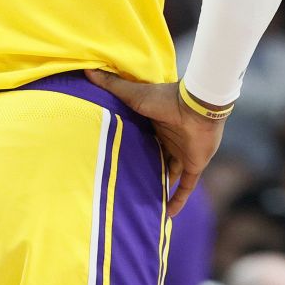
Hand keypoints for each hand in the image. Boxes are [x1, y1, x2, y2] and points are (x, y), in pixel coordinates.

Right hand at [84, 70, 223, 215]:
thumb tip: (87, 69)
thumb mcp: (133, 95)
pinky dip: (178, 199)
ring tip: (144, 206)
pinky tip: (169, 215)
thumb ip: (112, 85)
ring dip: (160, 188)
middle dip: (144, 173)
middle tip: (126, 190)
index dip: (130, 153)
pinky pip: (186, 186)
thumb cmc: (165, 99)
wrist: (197, 106)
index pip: (141, 143)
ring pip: (169, 175)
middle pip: (154, 160)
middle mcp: (169, 141)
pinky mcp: (194, 163)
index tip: (114, 165)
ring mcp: (183, 153)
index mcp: (155, 126)